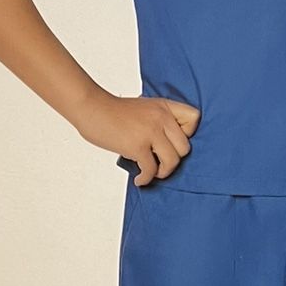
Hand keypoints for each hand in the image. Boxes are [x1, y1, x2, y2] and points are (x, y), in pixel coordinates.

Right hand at [76, 91, 199, 186]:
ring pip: (172, 161)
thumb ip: (157, 120)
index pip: (194, 118)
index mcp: (164, 106)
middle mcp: (161, 117)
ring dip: (163, 172)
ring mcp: (150, 131)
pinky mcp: (138, 146)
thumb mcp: (143, 107)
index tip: (172, 142)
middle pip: (185, 147)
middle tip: (161, 163)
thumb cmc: (112, 111)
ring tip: (152, 172)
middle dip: (174, 159)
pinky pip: (151, 169)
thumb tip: (165, 145)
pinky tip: (139, 179)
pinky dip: (145, 179)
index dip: (187, 134)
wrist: (91, 107)